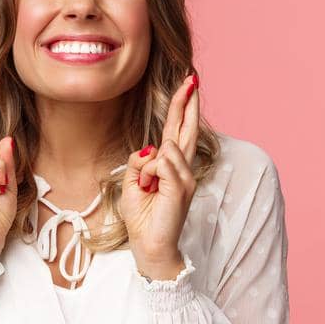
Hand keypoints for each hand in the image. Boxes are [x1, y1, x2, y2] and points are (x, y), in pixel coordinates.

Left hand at [117, 72, 199, 279]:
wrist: (150, 245)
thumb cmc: (143, 217)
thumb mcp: (132, 183)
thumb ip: (139, 162)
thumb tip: (151, 149)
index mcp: (170, 166)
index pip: (176, 130)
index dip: (180, 108)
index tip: (187, 85)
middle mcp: (182, 169)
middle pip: (185, 129)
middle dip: (187, 102)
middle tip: (192, 78)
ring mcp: (185, 178)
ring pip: (167, 148)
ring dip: (148, 168)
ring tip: (148, 189)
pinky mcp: (182, 188)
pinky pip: (163, 164)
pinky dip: (151, 174)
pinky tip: (153, 187)